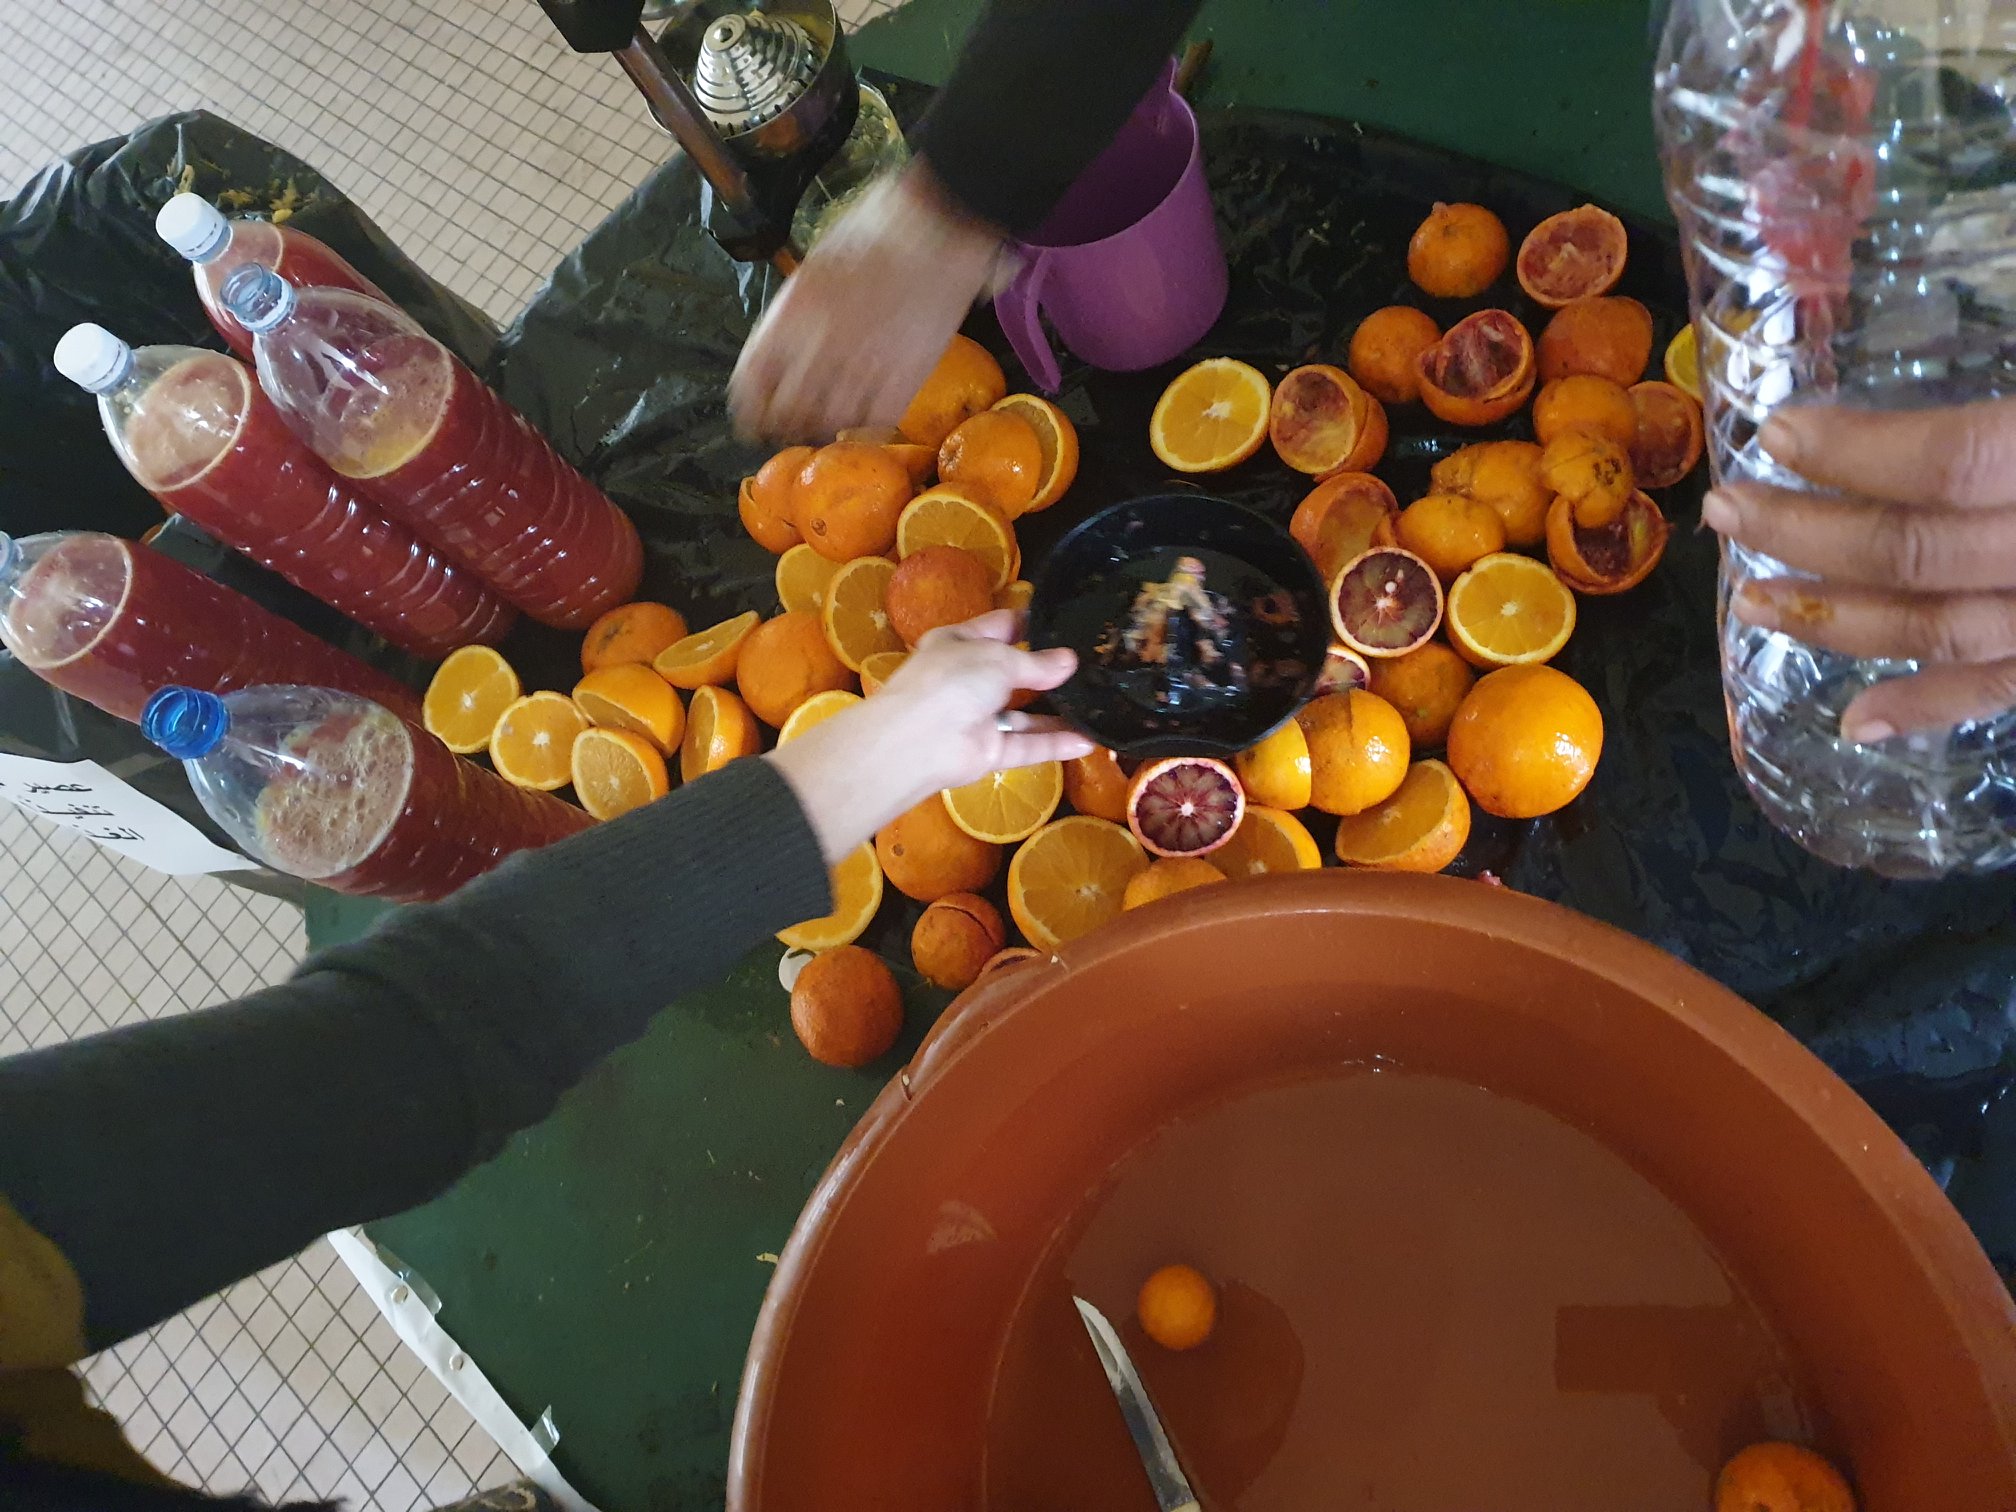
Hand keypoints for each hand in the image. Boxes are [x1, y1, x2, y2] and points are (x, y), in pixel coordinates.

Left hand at [729, 160, 1008, 442]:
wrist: (936, 223)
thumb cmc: (875, 228)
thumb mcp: (814, 266)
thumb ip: (795, 314)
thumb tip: (784, 351)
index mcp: (788, 315)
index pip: (750, 385)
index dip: (750, 408)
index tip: (756, 416)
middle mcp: (817, 347)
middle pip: (786, 413)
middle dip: (787, 421)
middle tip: (797, 420)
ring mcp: (861, 367)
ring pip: (828, 423)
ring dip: (826, 424)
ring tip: (835, 415)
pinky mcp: (903, 379)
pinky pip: (873, 421)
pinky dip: (867, 421)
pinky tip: (868, 409)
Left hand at [765, 611, 1092, 862]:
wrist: (917, 741)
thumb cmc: (952, 681)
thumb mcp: (997, 658)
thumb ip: (1035, 662)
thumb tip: (1069, 661)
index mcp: (959, 643)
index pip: (999, 626)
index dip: (1030, 623)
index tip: (1067, 623)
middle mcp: (968, 679)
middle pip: (1014, 672)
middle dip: (1049, 670)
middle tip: (1093, 665)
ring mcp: (978, 718)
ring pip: (1024, 715)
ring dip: (1058, 713)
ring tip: (1098, 704)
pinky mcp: (988, 752)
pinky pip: (1026, 746)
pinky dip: (1054, 743)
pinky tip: (1089, 741)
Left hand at [1702, 397, 2015, 741]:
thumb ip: (1996, 405)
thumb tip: (1918, 321)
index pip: (1949, 463)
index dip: (1855, 452)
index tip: (1776, 434)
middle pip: (1913, 550)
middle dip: (1804, 533)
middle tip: (1725, 509)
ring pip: (1938, 627)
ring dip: (1833, 620)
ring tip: (1749, 603)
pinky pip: (1994, 690)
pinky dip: (1925, 708)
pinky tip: (1855, 722)